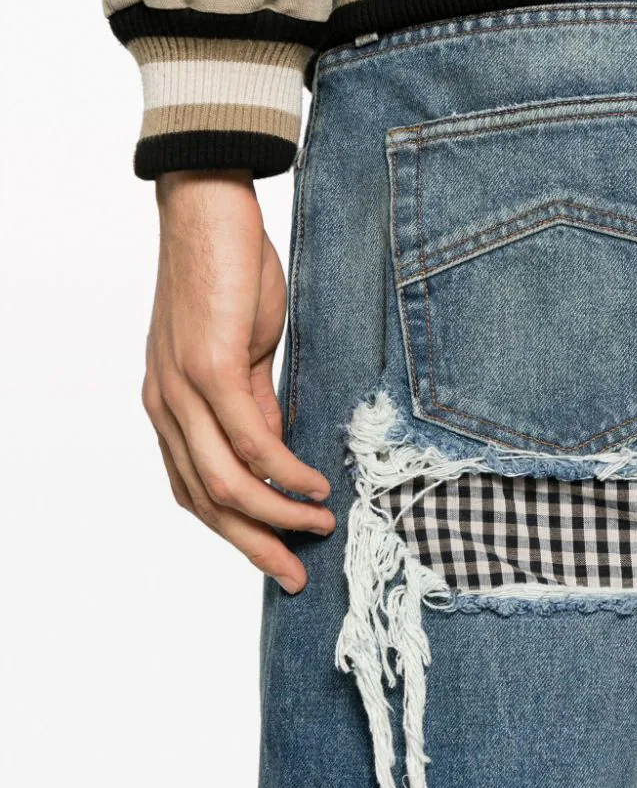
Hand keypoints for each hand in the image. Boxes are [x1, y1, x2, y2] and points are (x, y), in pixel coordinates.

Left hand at [143, 170, 334, 593]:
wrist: (207, 209)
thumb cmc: (227, 274)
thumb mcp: (241, 353)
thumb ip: (253, 405)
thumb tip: (277, 454)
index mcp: (169, 407)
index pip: (196, 490)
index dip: (236, 532)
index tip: (278, 558)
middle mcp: (165, 407)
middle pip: (206, 502)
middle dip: (254, 547)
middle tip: (295, 578)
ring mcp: (181, 390)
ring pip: (227, 482)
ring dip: (277, 516)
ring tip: (321, 526)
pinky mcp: (209, 368)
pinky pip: (251, 440)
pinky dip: (285, 472)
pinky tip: (315, 484)